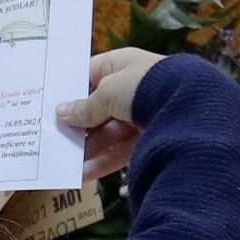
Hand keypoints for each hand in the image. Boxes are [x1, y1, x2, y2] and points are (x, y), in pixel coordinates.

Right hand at [57, 48, 164, 180]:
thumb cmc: (143, 87)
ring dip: (88, 147)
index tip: (50, 106)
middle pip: (99, 107)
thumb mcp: (108, 92)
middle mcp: (134, 88)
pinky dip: (104, 161)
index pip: (91, 74)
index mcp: (123, 65)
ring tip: (65, 162)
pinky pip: (122, 149)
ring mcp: (144, 114)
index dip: (71, 90)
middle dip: (78, 125)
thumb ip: (86, 106)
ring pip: (109, 132)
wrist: (190, 106)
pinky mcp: (152, 138)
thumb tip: (61, 112)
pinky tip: (84, 173)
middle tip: (53, 140)